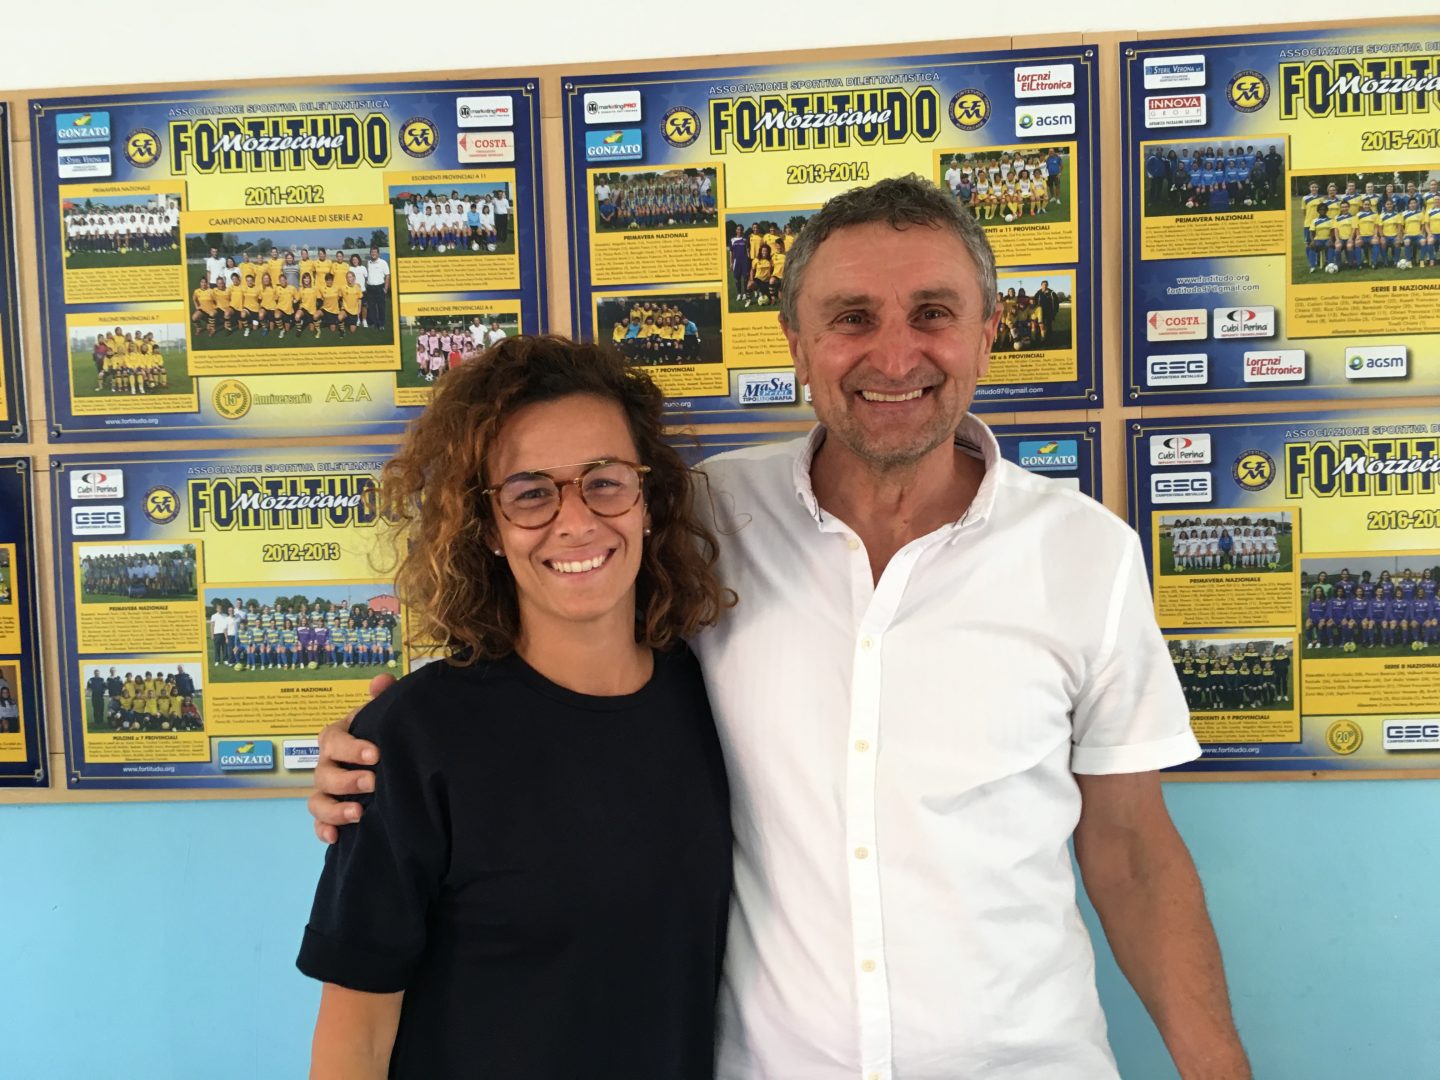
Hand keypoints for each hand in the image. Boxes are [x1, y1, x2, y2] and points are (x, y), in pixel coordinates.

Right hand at [308, 673, 395, 842]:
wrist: (387, 760)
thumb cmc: (380, 735)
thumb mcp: (382, 715)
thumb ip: (382, 696)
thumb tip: (381, 681)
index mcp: (337, 738)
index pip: (333, 739)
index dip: (351, 747)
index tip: (375, 753)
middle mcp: (327, 764)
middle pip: (325, 773)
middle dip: (347, 779)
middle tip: (373, 781)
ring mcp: (326, 791)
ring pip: (317, 801)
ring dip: (335, 809)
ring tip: (359, 813)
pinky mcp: (330, 814)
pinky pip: (319, 824)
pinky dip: (324, 831)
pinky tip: (336, 838)